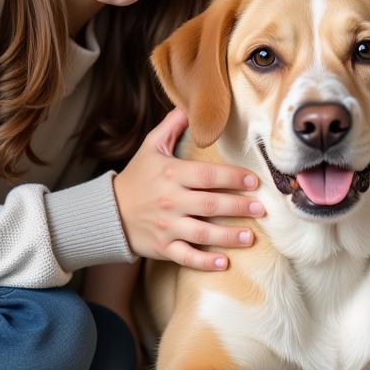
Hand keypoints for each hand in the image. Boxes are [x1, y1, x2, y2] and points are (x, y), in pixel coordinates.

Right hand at [112, 108, 264, 270]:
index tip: (254, 181)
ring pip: (202, 234)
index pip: (208, 176)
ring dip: (229, 237)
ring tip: (251, 237)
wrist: (108, 212)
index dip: (233, 178)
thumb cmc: (137, 177)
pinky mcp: (162, 247)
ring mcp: (167, 226)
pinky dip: (204, 262)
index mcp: (172, 175)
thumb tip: (191, 106)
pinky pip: (185, 257)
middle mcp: (171, 201)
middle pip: (211, 205)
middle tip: (262, 209)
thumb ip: (172, 126)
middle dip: (239, 207)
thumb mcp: (151, 147)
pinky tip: (224, 263)